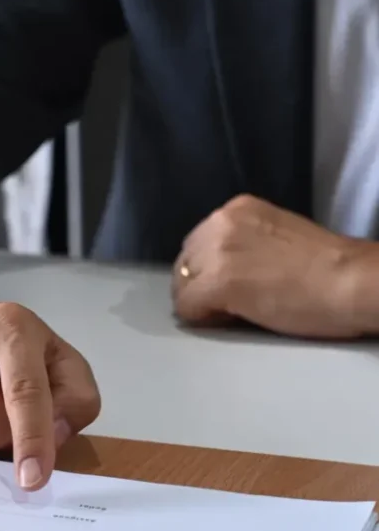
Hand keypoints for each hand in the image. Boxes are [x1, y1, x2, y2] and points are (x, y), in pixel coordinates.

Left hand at [172, 195, 363, 338]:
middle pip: (185, 262)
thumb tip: (222, 269)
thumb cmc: (328, 267)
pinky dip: (201, 318)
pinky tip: (228, 321)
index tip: (229, 287)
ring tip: (231, 313)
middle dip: (198, 284)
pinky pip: (187, 308)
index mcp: (237, 209)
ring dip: (199, 302)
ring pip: (181, 285)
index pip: (198, 242)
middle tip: (227, 305)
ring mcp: (216, 252)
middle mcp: (220, 222)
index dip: (208, 270)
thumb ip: (245, 244)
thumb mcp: (276, 237)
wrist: (351, 281)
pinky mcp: (217, 283)